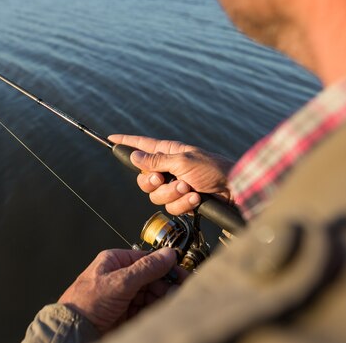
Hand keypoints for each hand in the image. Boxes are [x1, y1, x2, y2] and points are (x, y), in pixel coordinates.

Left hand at [58, 248, 185, 333]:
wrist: (75, 329)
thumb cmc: (87, 302)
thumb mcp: (120, 281)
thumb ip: (146, 268)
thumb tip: (167, 254)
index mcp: (114, 261)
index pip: (146, 259)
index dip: (164, 266)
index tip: (180, 273)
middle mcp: (119, 275)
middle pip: (150, 277)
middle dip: (165, 284)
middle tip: (178, 290)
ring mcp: (122, 294)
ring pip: (150, 293)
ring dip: (162, 297)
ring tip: (171, 302)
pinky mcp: (124, 311)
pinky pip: (145, 306)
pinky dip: (154, 308)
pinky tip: (161, 310)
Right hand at [108, 134, 232, 214]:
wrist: (235, 191)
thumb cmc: (213, 170)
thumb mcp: (183, 161)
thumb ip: (156, 160)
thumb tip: (134, 155)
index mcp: (168, 152)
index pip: (141, 145)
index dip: (125, 142)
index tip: (110, 138)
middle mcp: (168, 168)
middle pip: (143, 179)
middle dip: (154, 183)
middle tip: (164, 180)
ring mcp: (175, 185)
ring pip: (156, 197)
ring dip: (173, 195)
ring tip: (189, 189)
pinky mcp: (182, 201)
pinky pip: (171, 207)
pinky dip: (184, 205)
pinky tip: (196, 199)